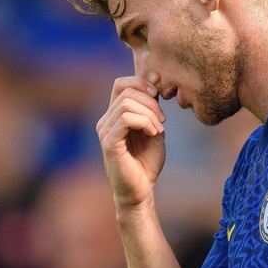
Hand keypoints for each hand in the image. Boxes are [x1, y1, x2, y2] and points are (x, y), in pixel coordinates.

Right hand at [96, 76, 166, 208]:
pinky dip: (145, 122)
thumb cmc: (147, 162)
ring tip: (158, 130)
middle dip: (151, 101)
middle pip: (126, 90)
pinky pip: (126, 119)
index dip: (141, 83)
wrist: (142, 190)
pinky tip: (153, 134)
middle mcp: (105, 120)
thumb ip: (152, 105)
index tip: (158, 97)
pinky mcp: (109, 143)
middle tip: (162, 120)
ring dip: (150, 114)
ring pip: (127, 103)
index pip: (121, 83)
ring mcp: (105, 131)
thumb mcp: (154, 127)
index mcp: (114, 115)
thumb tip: (154, 76)